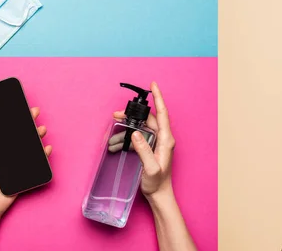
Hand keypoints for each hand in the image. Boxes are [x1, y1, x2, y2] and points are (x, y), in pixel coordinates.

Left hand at [0, 107, 51, 216]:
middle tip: (34, 112)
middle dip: (28, 122)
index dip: (11, 120)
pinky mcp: (25, 172)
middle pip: (19, 135)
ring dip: (37, 136)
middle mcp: (7, 154)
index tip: (18, 108)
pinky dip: (43, 154)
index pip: (4, 131)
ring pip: (29, 145)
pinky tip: (47, 148)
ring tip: (42, 130)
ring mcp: (17, 162)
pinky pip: (37, 161)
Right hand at [112, 82, 174, 198]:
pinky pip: (139, 136)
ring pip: (142, 127)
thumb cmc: (158, 183)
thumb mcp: (151, 168)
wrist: (159, 195)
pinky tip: (118, 141)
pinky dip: (129, 136)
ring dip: (128, 127)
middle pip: (149, 119)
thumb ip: (144, 150)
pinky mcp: (151, 148)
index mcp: (166, 140)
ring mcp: (157, 143)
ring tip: (114, 129)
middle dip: (133, 114)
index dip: (158, 98)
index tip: (153, 85)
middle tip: (117, 114)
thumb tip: (135, 133)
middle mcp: (163, 138)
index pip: (163, 114)